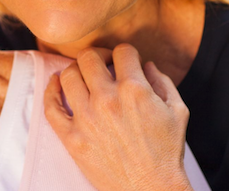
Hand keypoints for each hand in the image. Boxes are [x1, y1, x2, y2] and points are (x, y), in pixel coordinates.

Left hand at [44, 44, 191, 190]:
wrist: (150, 189)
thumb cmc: (166, 152)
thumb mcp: (178, 111)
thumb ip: (163, 82)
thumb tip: (147, 65)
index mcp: (135, 90)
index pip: (122, 51)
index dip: (125, 54)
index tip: (125, 62)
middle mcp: (107, 99)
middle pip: (89, 57)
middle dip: (98, 55)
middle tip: (103, 65)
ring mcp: (86, 118)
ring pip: (68, 75)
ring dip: (76, 71)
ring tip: (83, 77)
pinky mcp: (72, 138)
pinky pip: (51, 107)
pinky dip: (50, 90)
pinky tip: (56, 84)